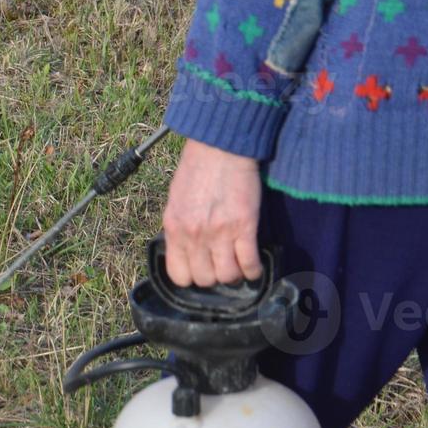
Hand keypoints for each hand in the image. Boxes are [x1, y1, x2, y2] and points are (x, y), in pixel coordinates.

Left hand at [161, 139, 263, 287]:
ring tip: (238, 264)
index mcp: (173, 228)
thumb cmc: (197, 169)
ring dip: (234, 274)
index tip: (200, 269)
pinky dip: (254, 270)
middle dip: (214, 276)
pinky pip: (249, 263)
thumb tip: (186, 250)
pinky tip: (254, 266)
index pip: (178, 275)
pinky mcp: (244, 226)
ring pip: (228, 276)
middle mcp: (194, 235)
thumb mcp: (175, 201)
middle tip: (221, 265)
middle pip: (205, 279)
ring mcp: (219, 233)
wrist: (220, 147)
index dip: (191, 277)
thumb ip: (179, 227)